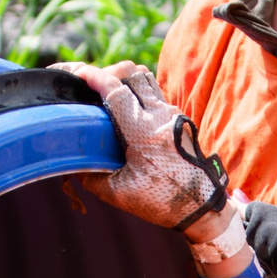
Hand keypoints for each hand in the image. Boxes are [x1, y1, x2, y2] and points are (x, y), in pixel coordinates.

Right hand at [56, 61, 229, 238]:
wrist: (202, 206)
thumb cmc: (162, 202)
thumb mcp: (118, 193)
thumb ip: (91, 176)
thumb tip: (73, 161)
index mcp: (144, 131)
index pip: (115, 89)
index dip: (92, 76)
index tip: (75, 74)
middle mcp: (160, 116)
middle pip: (132, 73)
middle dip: (106, 71)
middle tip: (88, 83)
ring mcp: (172, 114)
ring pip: (145, 78)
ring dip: (123, 77)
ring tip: (105, 91)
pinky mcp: (178, 119)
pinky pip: (154, 91)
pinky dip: (136, 89)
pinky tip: (124, 105)